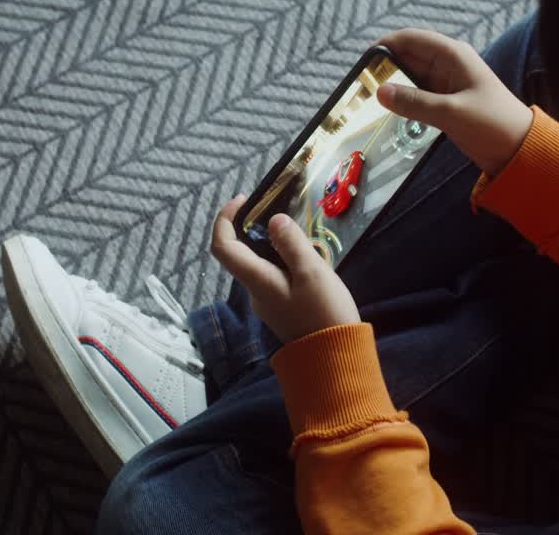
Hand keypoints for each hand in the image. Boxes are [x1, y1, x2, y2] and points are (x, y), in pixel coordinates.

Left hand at [209, 196, 360, 341]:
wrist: (336, 359)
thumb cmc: (324, 313)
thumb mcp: (312, 272)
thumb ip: (291, 244)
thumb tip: (273, 221)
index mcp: (257, 280)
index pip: (223, 246)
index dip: (225, 219)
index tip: (243, 200)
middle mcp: (256, 291)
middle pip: (242, 253)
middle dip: (257, 229)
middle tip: (285, 215)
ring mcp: (268, 301)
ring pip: (262, 264)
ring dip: (276, 246)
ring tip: (306, 240)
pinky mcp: (282, 308)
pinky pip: (276, 276)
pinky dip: (286, 261)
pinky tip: (309, 261)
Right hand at [377, 29, 533, 175]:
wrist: (520, 149)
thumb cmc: (492, 124)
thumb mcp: (451, 113)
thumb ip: (414, 103)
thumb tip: (380, 92)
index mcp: (452, 55)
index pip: (411, 39)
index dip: (385, 45)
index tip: (362, 62)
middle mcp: (448, 63)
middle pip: (407, 56)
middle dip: (384, 67)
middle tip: (359, 85)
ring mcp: (446, 83)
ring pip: (410, 77)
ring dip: (392, 85)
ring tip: (367, 99)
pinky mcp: (445, 101)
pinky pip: (417, 94)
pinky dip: (402, 100)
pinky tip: (387, 111)